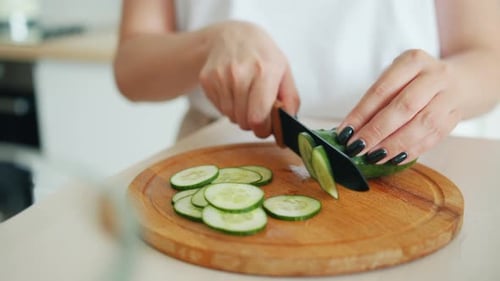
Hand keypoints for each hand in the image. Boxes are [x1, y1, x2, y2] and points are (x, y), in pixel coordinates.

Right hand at [199, 21, 299, 137]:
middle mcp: (240, 73)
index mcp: (265, 71)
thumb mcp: (284, 71)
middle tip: (257, 110)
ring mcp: (221, 76)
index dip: (263, 129)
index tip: (267, 127)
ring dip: (240, 114)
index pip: (258, 118)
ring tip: (245, 97)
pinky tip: (233, 91)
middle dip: (253, 122)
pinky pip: (219, 109)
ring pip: (231, 116)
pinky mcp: (207, 80)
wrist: (231, 36)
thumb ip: (290, 99)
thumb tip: (288, 125)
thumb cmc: (262, 55)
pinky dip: (228, 106)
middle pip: (244, 121)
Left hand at [337, 49, 462, 163]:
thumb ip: (376, 101)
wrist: (462, 80)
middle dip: (377, 131)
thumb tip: (350, 131)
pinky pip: (434, 137)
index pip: (382, 90)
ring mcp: (449, 96)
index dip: (361, 113)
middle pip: (404, 106)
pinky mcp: (456, 116)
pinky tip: (394, 159)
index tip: (345, 132)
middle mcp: (435, 75)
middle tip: (358, 147)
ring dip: (395, 144)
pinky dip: (412, 151)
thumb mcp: (396, 78)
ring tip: (373, 156)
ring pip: (422, 124)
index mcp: (413, 60)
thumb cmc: (416, 81)